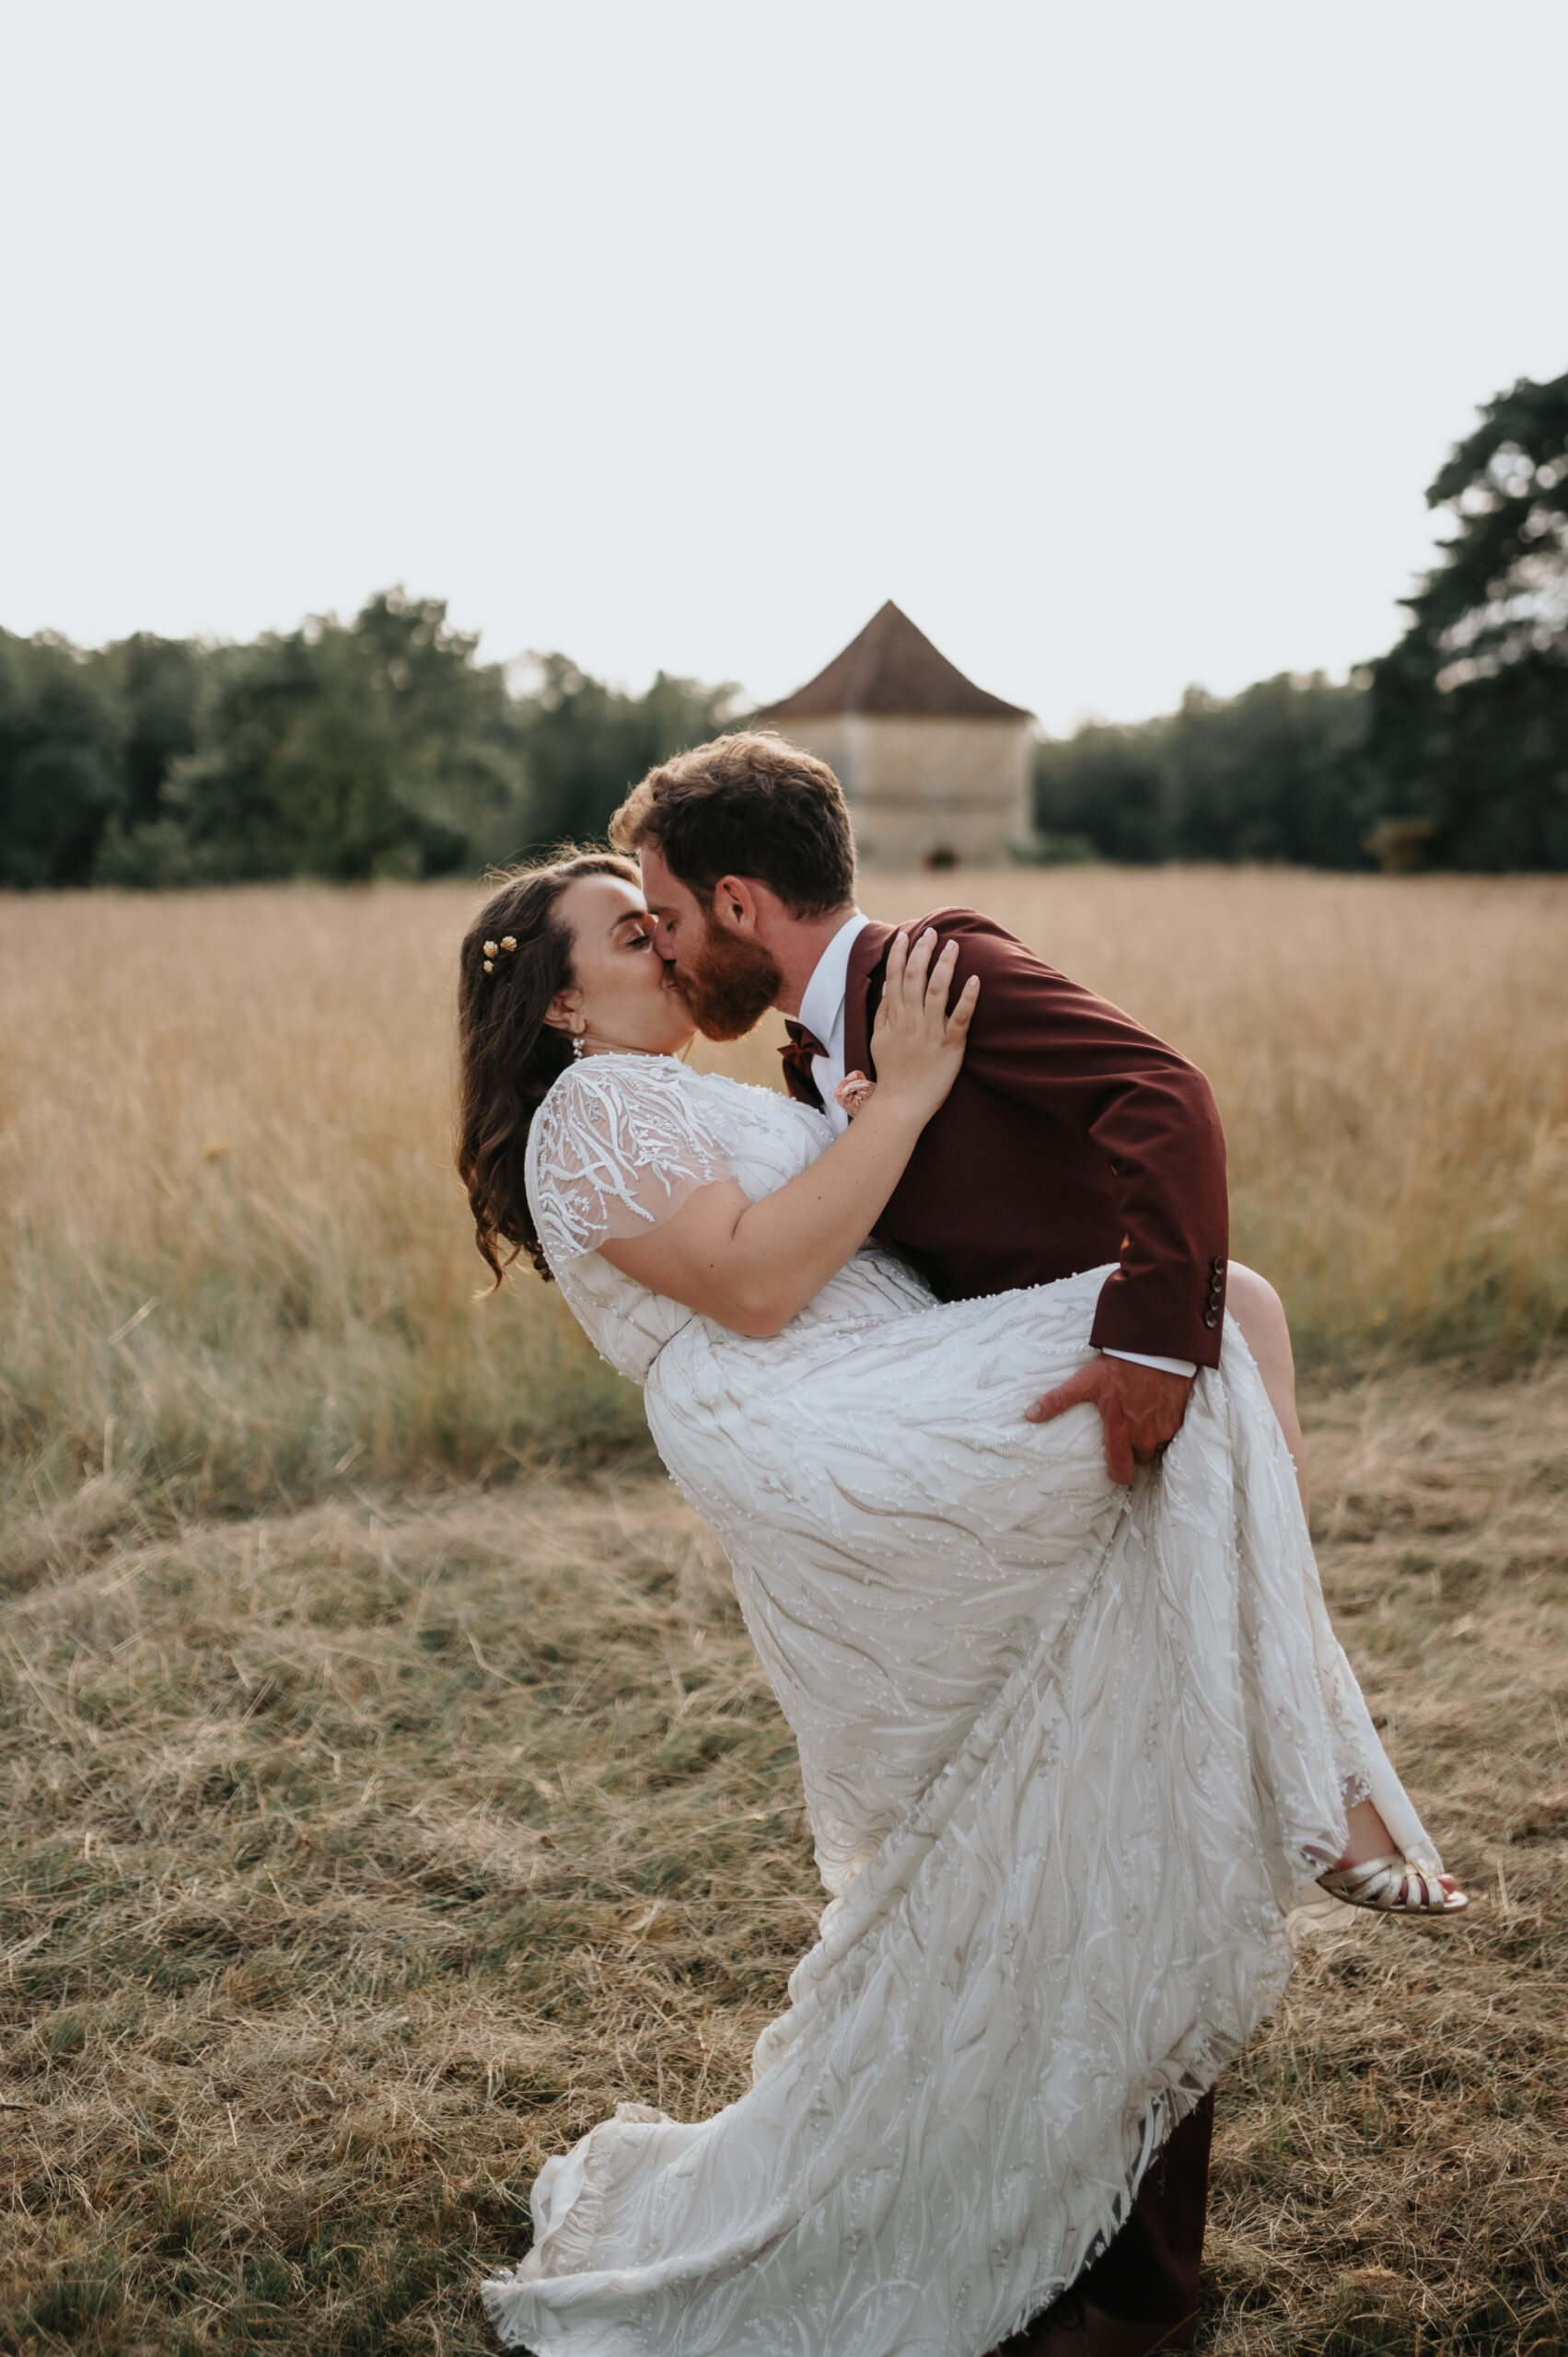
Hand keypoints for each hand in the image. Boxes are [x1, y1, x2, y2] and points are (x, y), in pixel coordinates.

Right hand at [868, 928, 979, 1120]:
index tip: (905, 935)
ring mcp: (931, 1032)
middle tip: (932, 931)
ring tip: (953, 945)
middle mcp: (911, 1020)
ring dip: (945, 965)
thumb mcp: (879, 1039)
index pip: (895, 978)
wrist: (902, 1104)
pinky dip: (968, 998)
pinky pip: (961, 1018)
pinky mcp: (951, 1046)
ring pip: (938, 991)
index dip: (900, 954)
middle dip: (923, 951)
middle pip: (915, 978)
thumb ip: (883, 1012)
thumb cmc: (892, 1072)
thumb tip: (886, 987)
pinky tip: (975, 979)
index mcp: (894, 1017)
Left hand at [1025, 1355, 1193, 1484]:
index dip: (1118, 1473)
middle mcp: (1144, 1435)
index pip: (1121, 1470)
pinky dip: (1166, 1422)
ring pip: (1157, 1444)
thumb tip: (1029, 1415)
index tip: (1117, 1468)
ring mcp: (1164, 1428)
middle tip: (1128, 1429)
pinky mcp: (1180, 1419)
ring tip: (1143, 1413)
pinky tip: (1158, 1406)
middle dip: (1135, 1448)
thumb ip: (1058, 1401)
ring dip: (1151, 1434)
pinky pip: (1173, 1431)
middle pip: (1140, 1458)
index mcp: (1120, 1430)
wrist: (1156, 1347)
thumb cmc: (1119, 1365)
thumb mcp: (1085, 1381)